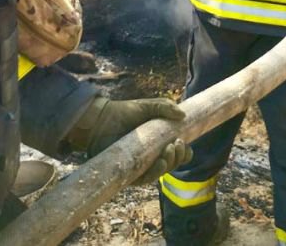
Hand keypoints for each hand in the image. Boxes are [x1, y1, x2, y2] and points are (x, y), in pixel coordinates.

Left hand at [67, 96, 193, 183]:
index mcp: (159, 143)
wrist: (101, 119)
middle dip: (178, 157)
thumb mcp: (147, 106)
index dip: (184, 153)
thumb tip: (183, 116)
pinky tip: (159, 162)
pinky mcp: (129, 173)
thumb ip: (165, 107)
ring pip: (161, 172)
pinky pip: (145, 179)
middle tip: (176, 144)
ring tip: (169, 150)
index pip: (177, 154)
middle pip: (172, 164)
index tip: (185, 144)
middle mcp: (151, 156)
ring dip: (169, 164)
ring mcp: (141, 165)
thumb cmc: (124, 112)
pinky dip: (155, 173)